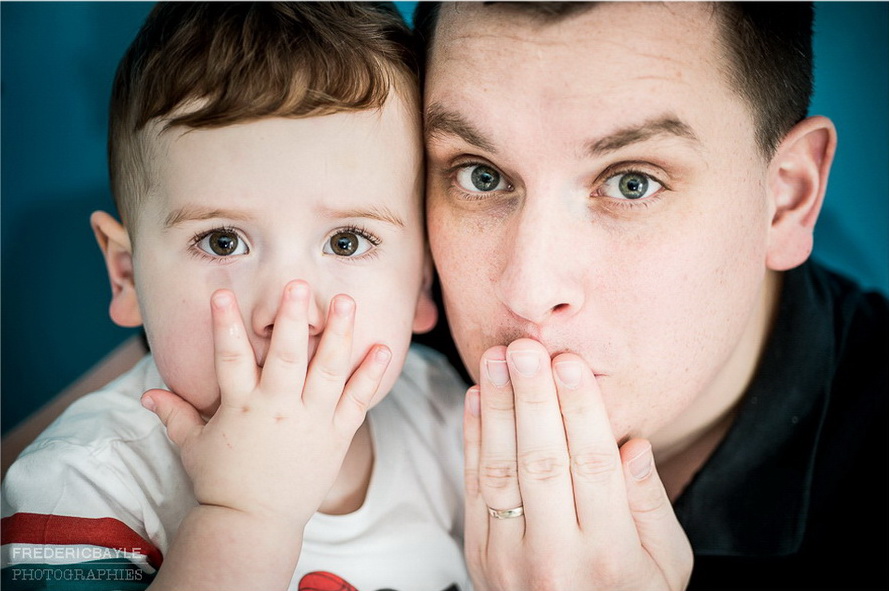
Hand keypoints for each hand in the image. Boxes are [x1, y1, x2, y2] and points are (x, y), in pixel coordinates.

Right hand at [142, 280, 390, 527]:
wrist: (254, 524)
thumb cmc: (222, 483)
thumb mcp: (193, 447)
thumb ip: (175, 415)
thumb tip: (147, 394)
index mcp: (241, 406)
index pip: (229, 357)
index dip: (225, 323)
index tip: (222, 292)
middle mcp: (277, 408)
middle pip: (286, 356)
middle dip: (292, 318)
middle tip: (299, 285)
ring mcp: (310, 421)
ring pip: (327, 371)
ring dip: (338, 334)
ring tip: (346, 302)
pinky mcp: (336, 437)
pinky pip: (357, 401)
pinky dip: (370, 375)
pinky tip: (383, 348)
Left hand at [463, 338, 692, 590]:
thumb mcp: (667, 566)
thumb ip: (650, 505)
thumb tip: (632, 444)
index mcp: (611, 554)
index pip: (593, 467)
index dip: (580, 410)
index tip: (570, 363)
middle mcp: (557, 557)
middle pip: (543, 462)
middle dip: (532, 398)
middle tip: (526, 348)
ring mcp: (510, 559)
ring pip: (502, 471)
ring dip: (497, 409)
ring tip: (497, 359)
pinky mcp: (480, 556)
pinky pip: (475, 490)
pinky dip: (473, 440)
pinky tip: (478, 399)